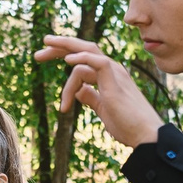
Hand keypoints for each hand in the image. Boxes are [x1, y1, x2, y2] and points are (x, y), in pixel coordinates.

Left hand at [37, 35, 163, 149]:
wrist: (145, 135)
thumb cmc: (128, 126)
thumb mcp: (103, 110)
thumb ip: (92, 98)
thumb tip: (79, 91)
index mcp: (108, 76)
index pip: (83, 59)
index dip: (64, 55)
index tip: (43, 58)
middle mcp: (112, 69)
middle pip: (83, 48)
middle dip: (59, 47)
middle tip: (37, 53)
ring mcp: (115, 73)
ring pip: (87, 51)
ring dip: (62, 51)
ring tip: (41, 56)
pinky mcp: (116, 80)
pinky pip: (97, 61)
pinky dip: (81, 59)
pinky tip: (67, 62)